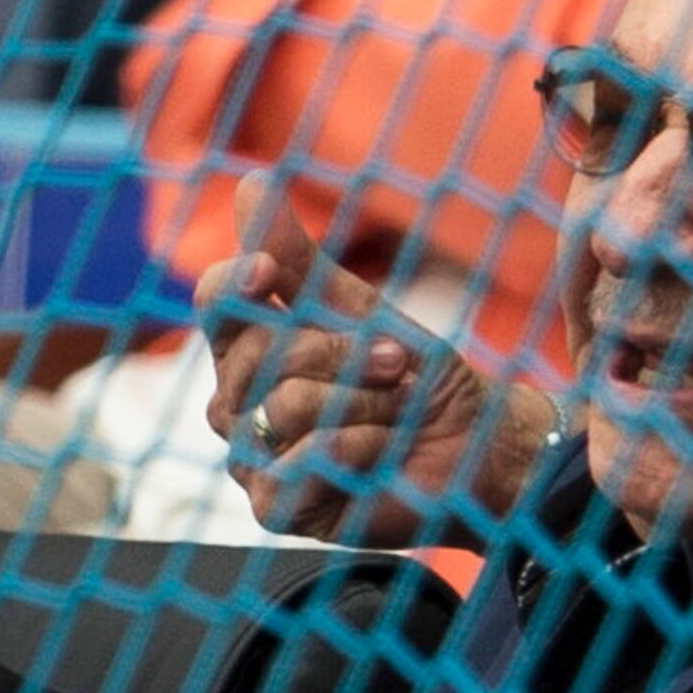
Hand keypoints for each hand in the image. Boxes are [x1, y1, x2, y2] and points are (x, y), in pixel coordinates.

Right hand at [198, 175, 554, 543]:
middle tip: (398, 361)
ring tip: (400, 410)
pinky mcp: (275, 508)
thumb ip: (299, 261)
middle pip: (258, 353)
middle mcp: (237, 405)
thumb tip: (248, 183)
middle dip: (341, 351)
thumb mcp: (361, 310)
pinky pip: (300, 462)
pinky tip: (381, 450)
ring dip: (364, 401)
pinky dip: (356, 447)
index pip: (216, 306)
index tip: (265, 269)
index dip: (234, 284)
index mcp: (249, 351)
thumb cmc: (416, 380)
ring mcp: (251, 458)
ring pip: (284, 405)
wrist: (475, 448)